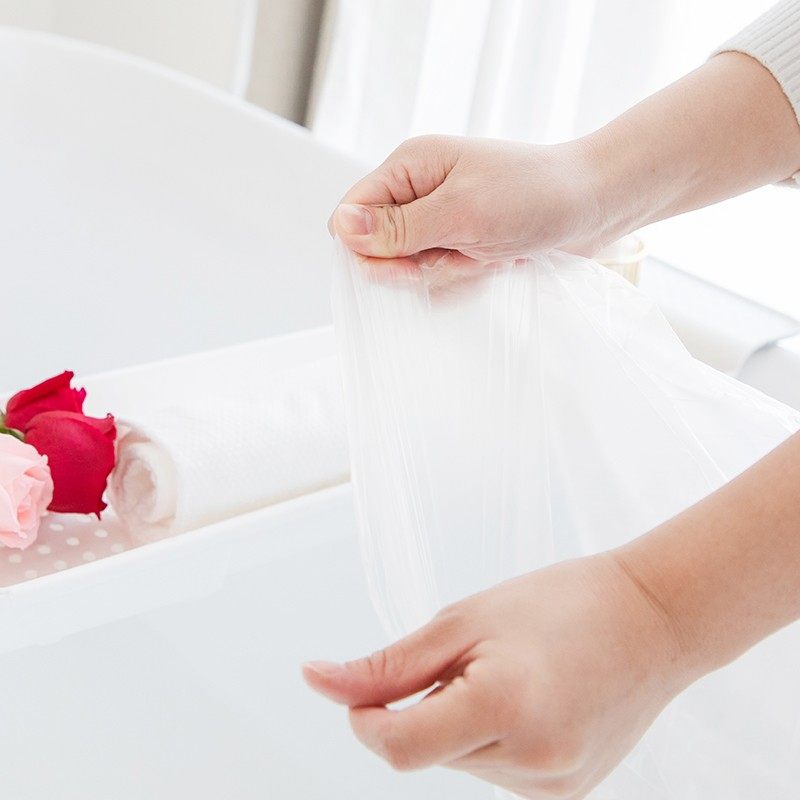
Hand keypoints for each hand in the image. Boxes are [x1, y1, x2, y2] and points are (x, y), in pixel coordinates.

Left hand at [303, 552, 692, 798]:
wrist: (653, 619)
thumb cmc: (557, 602)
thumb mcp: (464, 620)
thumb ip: (388, 666)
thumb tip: (316, 683)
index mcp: (504, 708)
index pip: (397, 747)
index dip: (367, 717)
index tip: (371, 686)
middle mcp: (532, 762)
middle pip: (429, 751)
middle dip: (428, 707)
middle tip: (474, 656)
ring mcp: (554, 786)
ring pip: (461, 763)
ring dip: (462, 722)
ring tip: (514, 672)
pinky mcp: (567, 793)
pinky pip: (497, 771)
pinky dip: (493, 737)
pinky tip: (531, 699)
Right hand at [329, 135, 607, 260]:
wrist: (596, 206)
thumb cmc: (536, 196)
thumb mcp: (462, 212)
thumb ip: (399, 226)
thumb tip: (341, 227)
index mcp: (410, 167)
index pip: (351, 215)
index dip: (367, 248)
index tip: (406, 262)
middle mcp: (419, 191)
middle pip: (379, 249)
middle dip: (416, 265)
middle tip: (458, 255)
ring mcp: (441, 219)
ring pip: (411, 269)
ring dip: (448, 274)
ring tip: (486, 255)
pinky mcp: (460, 241)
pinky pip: (440, 277)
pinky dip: (465, 279)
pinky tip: (493, 264)